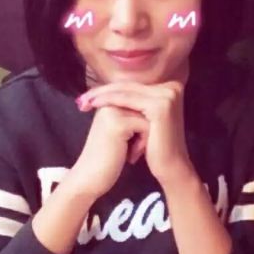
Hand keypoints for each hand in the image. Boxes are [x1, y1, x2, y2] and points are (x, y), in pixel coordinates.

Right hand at [72, 100, 149, 198]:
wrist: (90, 178)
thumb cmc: (109, 158)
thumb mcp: (122, 132)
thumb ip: (134, 116)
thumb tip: (157, 107)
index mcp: (108, 101)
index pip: (140, 104)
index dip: (142, 125)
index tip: (130, 143)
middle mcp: (108, 102)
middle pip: (146, 108)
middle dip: (145, 129)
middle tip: (134, 149)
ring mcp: (112, 111)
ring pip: (148, 116)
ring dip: (145, 137)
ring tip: (132, 152)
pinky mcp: (117, 124)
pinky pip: (146, 126)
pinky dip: (143, 143)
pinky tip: (131, 157)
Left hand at [78, 80, 193, 186]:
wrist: (171, 168)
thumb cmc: (155, 147)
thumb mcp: (144, 120)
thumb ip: (134, 103)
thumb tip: (109, 90)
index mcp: (170, 88)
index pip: (132, 85)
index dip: (109, 90)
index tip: (87, 97)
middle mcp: (172, 87)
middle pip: (129, 86)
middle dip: (102, 92)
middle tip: (81, 99)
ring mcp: (168, 95)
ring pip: (126, 91)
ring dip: (101, 95)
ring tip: (83, 102)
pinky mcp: (161, 105)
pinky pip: (128, 99)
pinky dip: (109, 100)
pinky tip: (94, 105)